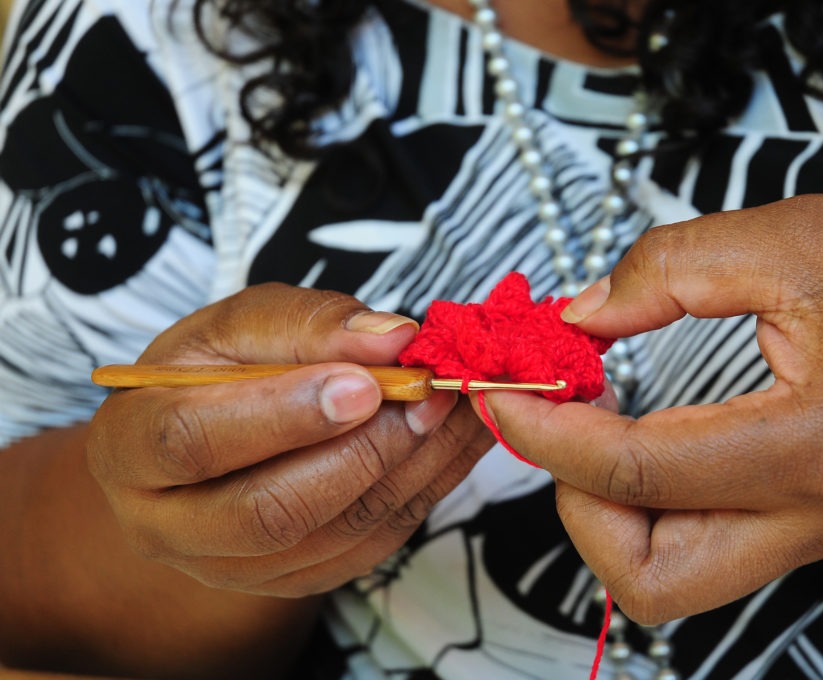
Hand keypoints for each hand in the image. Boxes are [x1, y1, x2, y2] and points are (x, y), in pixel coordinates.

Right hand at [87, 283, 492, 595]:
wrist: (202, 443)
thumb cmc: (213, 373)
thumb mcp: (240, 325)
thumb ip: (309, 324)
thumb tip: (392, 337)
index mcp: (130, 447)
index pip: (194, 441)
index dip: (284, 415)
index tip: (364, 383)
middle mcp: (168, 525)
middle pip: (271, 511)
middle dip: (365, 451)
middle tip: (429, 396)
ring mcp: (231, 568)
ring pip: (335, 535)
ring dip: (414, 469)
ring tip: (460, 409)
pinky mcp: (292, 582)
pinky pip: (370, 547)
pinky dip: (427, 491)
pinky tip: (455, 443)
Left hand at [481, 195, 822, 622]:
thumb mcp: (791, 241)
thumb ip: (668, 270)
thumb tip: (582, 315)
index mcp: (805, 446)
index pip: (633, 473)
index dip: (547, 431)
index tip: (506, 391)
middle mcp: (806, 515)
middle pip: (649, 580)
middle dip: (577, 509)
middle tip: (560, 427)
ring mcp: (806, 532)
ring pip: (672, 581)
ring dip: (609, 516)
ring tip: (597, 432)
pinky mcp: (802, 525)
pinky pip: (700, 549)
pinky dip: (648, 510)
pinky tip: (639, 444)